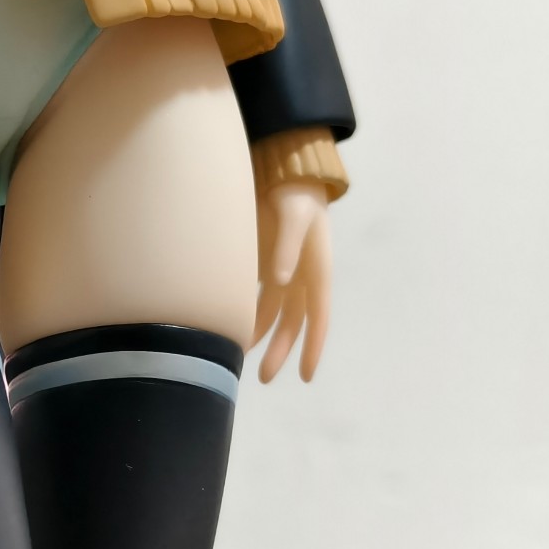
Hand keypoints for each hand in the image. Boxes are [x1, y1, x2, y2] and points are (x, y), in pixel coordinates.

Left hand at [252, 180, 332, 382]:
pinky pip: (256, 297)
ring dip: (259, 336)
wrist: (285, 171)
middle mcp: (302, 278)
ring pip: (272, 315)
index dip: (313, 348)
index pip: (318, 319)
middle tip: (262, 377)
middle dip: (280, 351)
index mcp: (318, 270)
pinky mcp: (264, 263)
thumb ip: (287, 247)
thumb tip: (279, 281)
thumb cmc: (296, 192)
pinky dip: (247, 314)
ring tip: (238, 356)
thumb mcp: (294, 215)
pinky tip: (231, 328)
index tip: (305, 376)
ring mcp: (283, 272)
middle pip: (292, 324)